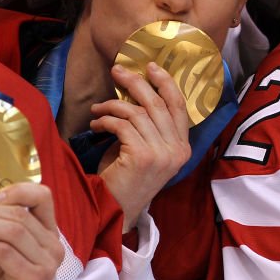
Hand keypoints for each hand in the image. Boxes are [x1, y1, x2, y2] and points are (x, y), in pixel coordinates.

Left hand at [92, 63, 190, 230]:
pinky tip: (96, 123)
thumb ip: (149, 127)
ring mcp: (162, 154)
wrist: (115, 212)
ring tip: (98, 108)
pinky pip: (123, 125)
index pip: (179, 106)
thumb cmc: (126, 180)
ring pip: (138, 113)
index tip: (150, 67)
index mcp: (183, 148)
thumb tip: (136, 94)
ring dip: (113, 105)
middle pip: (159, 104)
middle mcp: (177, 150)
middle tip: (118, 70)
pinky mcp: (143, 156)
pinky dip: (106, 119)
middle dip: (137, 83)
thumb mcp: (146, 150)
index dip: (166, 83)